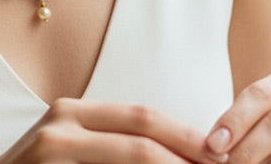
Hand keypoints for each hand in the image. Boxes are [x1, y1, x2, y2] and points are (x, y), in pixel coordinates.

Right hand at [0, 97, 228, 163]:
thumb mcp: (72, 153)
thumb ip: (112, 150)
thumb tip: (175, 157)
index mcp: (74, 112)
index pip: (141, 116)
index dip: (183, 133)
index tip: (219, 153)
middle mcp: (62, 121)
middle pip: (140, 133)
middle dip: (186, 152)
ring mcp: (51, 148)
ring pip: (132, 157)